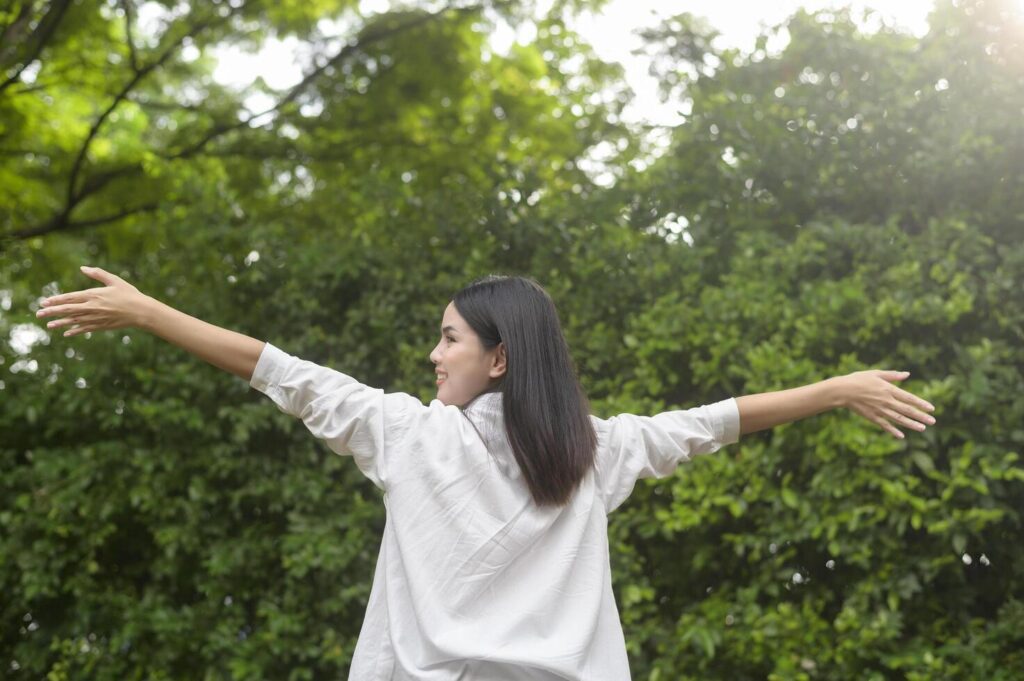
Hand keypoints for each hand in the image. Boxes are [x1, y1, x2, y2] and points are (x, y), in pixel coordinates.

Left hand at [35, 265, 149, 336]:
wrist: (141, 311)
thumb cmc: (129, 294)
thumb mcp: (114, 280)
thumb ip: (98, 274)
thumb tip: (82, 268)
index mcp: (94, 295)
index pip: (70, 297)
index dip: (56, 300)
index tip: (44, 301)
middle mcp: (92, 307)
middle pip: (68, 310)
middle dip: (52, 312)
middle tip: (39, 314)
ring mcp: (96, 318)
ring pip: (74, 321)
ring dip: (60, 323)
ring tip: (49, 325)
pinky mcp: (101, 326)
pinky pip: (85, 329)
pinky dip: (75, 331)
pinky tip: (67, 333)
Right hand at [837, 370, 935, 438]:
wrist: (842, 391)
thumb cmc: (858, 379)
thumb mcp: (876, 373)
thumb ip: (892, 375)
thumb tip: (907, 374)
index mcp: (888, 389)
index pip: (909, 398)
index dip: (921, 403)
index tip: (932, 409)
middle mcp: (886, 401)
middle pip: (907, 410)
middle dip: (921, 416)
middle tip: (933, 421)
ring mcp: (879, 410)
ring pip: (898, 419)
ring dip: (911, 424)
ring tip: (922, 428)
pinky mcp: (872, 417)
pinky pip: (884, 425)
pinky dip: (893, 431)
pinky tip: (901, 436)